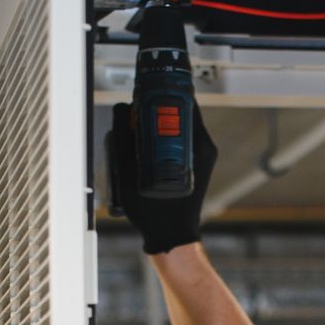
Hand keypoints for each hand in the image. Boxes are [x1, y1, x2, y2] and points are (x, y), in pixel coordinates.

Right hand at [106, 103, 218, 254]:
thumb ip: (123, 139)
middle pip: (181, 112)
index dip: (166, 91)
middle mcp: (203, 148)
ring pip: (180, 126)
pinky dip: (163, 136)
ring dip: (159, 121)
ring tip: (137, 126)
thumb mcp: (130, 174)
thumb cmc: (155, 212)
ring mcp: (201, 156)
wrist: (170, 236)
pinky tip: (145, 143)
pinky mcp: (195, 164)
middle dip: (158, 105)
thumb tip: (121, 111)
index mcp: (197, 146)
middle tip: (137, 108)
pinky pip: (179, 141)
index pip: (186, 102)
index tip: (148, 88)